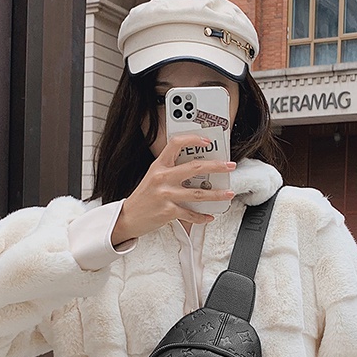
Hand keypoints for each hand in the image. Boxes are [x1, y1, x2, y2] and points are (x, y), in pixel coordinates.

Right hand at [111, 133, 235, 244]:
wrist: (128, 217)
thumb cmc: (143, 198)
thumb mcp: (153, 177)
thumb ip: (171, 170)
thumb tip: (196, 169)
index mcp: (159, 166)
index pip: (176, 144)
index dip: (193, 139)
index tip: (207, 141)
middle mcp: (162, 177)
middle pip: (195, 167)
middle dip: (216, 166)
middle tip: (229, 166)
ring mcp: (165, 194)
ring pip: (198, 193)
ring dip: (217, 194)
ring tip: (228, 193)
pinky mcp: (168, 211)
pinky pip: (190, 213)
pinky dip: (201, 217)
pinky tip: (208, 216)